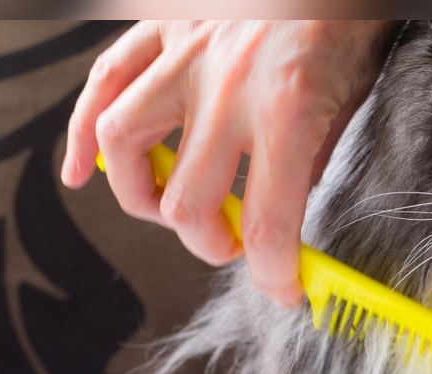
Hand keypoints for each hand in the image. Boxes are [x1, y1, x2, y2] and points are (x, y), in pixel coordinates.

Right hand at [61, 20, 400, 306]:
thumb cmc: (349, 16)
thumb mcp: (352, 95)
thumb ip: (311, 156)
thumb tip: (284, 209)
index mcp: (290, 111)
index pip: (269, 223)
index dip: (274, 275)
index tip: (284, 290)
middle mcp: (229, 88)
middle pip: (189, 202)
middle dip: (210, 243)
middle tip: (229, 244)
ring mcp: (187, 56)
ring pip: (125, 148)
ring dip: (142, 197)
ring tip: (169, 209)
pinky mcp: (163, 29)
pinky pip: (104, 84)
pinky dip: (80, 133)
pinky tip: (79, 172)